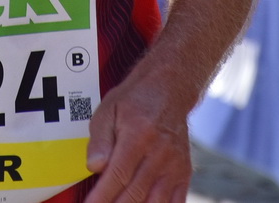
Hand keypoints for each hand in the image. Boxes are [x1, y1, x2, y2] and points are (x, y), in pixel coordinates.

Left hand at [82, 73, 191, 202]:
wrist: (170, 88)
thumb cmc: (135, 99)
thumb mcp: (108, 110)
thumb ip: (100, 140)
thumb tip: (94, 166)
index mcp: (138, 135)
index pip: (117, 175)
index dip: (101, 197)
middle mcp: (159, 152)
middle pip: (134, 193)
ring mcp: (174, 164)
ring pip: (154, 201)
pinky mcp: (184, 171)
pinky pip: (175, 201)